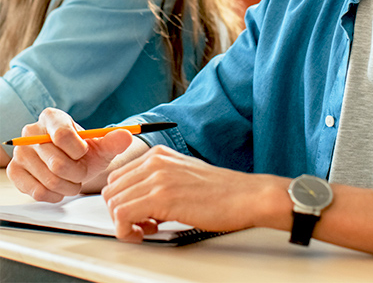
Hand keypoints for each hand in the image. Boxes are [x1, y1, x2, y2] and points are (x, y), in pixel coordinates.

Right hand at [6, 108, 133, 201]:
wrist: (74, 164)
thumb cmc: (86, 152)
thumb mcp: (102, 145)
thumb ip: (114, 140)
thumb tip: (126, 135)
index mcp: (52, 117)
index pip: (62, 135)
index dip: (78, 149)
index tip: (84, 152)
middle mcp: (31, 132)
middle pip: (57, 162)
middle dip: (77, 172)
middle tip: (82, 171)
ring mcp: (20, 153)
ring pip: (49, 179)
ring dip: (69, 185)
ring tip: (74, 179)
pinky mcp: (14, 172)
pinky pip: (37, 191)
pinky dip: (55, 194)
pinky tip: (61, 188)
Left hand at [102, 145, 290, 241]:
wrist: (246, 196)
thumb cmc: (221, 191)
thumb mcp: (184, 175)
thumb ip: (159, 181)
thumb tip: (137, 201)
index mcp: (160, 154)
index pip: (118, 177)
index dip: (123, 200)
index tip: (139, 213)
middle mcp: (156, 161)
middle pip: (111, 191)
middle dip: (120, 212)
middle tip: (142, 223)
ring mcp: (158, 177)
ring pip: (113, 204)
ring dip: (125, 224)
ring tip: (147, 228)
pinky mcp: (162, 197)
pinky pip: (122, 217)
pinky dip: (128, 232)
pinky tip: (147, 233)